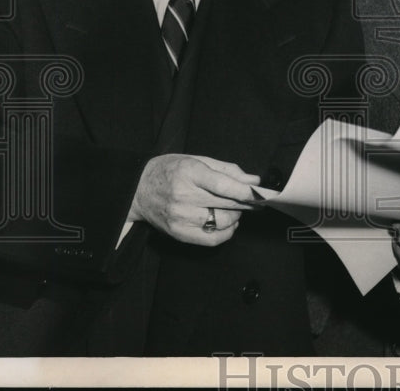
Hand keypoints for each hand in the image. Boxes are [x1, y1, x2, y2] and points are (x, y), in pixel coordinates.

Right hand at [128, 154, 259, 245]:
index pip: (223, 185)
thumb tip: (253, 180)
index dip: (246, 191)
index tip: (261, 193)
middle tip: (257, 201)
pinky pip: (212, 239)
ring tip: (236, 209)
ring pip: (222, 222)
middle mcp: (184, 196)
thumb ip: (226, 169)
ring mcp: (180, 217)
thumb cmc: (169, 171)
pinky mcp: (179, 233)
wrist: (137, 190)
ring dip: (237, 216)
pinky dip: (226, 233)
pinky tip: (228, 224)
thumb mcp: (196, 159)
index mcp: (189, 173)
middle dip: (248, 204)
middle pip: (226, 204)